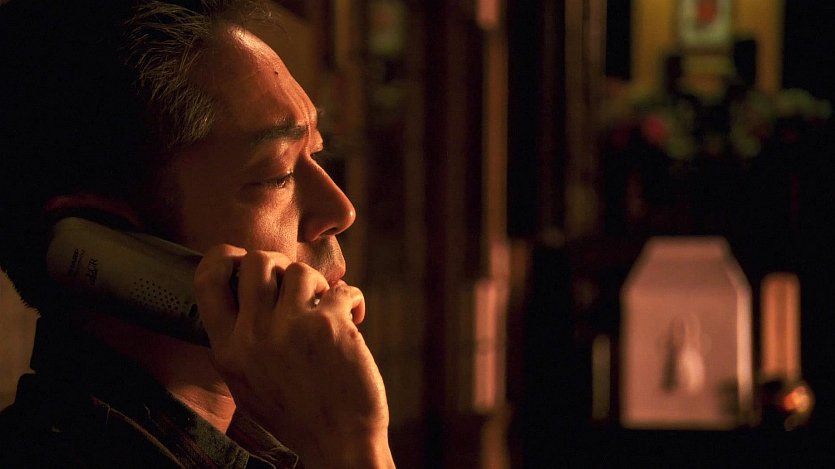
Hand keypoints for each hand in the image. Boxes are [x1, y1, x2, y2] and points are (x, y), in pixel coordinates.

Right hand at [195, 245, 394, 467]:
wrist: (338, 443)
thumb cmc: (297, 414)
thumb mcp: (247, 384)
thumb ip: (241, 342)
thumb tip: (247, 292)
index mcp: (228, 351)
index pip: (208, 282)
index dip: (224, 258)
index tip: (241, 257)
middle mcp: (254, 337)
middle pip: (258, 261)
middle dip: (280, 263)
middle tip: (296, 283)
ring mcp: (291, 328)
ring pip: (301, 270)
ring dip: (319, 283)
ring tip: (327, 306)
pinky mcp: (330, 326)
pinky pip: (342, 289)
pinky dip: (352, 299)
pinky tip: (355, 316)